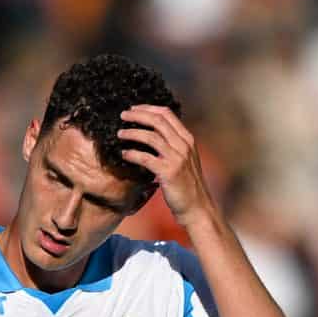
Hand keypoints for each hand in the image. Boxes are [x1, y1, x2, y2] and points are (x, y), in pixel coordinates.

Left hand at [118, 105, 216, 223]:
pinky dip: (132, 154)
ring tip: (120, 134)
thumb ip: (173, 146)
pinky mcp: (168, 172)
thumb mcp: (185, 160)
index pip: (167, 114)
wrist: (197, 208)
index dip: (148, 108)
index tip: (134, 109)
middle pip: (157, 120)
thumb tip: (153, 135)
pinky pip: (145, 158)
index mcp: (187, 139)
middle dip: (137, 115)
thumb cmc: (187, 186)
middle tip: (122, 116)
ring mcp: (177, 158)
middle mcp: (183, 145)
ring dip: (132, 133)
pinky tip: (124, 154)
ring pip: (150, 136)